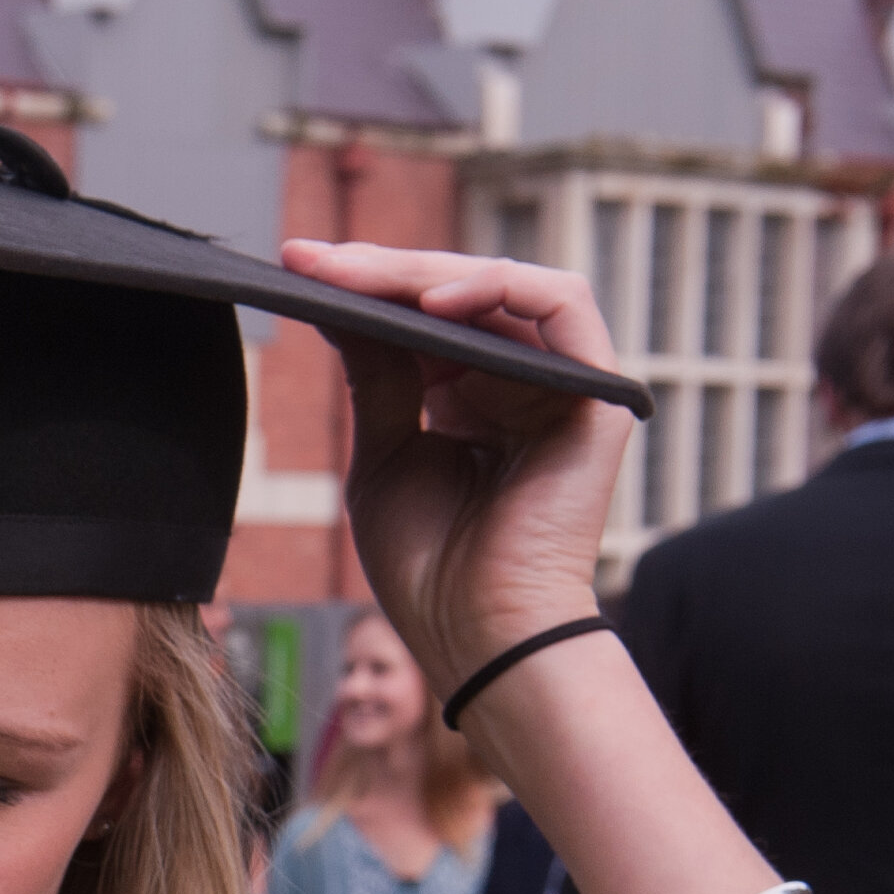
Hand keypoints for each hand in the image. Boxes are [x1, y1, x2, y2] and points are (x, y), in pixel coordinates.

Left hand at [276, 241, 634, 691]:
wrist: (477, 634)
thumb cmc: (430, 567)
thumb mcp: (382, 454)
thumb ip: (377, 376)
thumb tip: (343, 305)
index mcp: (469, 397)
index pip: (420, 317)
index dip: (362, 288)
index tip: (297, 267)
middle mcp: (519, 381)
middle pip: (456, 293)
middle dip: (381, 270)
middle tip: (314, 259)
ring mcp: (561, 383)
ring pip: (502, 285)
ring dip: (427, 272)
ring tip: (361, 275)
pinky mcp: (596, 391)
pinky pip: (564, 303)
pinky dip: (501, 287)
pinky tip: (436, 301)